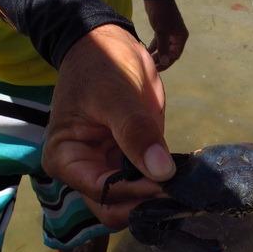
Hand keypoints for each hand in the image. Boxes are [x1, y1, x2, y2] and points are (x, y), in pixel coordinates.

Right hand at [42, 24, 175, 229]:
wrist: (108, 44)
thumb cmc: (100, 66)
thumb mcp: (117, 96)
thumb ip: (136, 133)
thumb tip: (162, 172)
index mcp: (66, 159)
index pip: (101, 193)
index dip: (134, 192)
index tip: (165, 183)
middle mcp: (84, 172)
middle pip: (115, 208)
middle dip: (146, 204)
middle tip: (179, 191)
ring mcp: (109, 169)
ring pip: (133, 202)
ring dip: (159, 198)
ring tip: (186, 186)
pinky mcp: (132, 162)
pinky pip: (148, 184)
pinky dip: (166, 184)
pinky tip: (186, 177)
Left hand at [144, 0, 188, 70]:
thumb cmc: (161, 14)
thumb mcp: (162, 32)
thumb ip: (163, 48)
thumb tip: (165, 62)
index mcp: (181, 37)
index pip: (175, 55)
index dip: (167, 63)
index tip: (157, 69)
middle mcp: (177, 36)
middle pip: (170, 53)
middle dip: (161, 59)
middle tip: (151, 66)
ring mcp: (170, 33)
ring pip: (164, 47)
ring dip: (157, 54)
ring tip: (148, 60)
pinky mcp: (162, 29)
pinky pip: (159, 41)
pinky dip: (154, 46)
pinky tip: (146, 51)